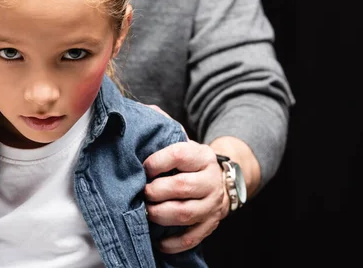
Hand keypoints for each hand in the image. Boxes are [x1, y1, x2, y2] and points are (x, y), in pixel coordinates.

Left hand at [143, 138, 227, 253]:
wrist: (221, 180)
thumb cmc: (190, 162)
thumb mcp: (183, 142)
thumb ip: (163, 131)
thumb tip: (143, 118)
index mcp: (203, 156)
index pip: (179, 156)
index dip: (155, 163)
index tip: (143, 169)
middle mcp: (211, 180)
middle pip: (182, 187)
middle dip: (155, 191)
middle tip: (142, 192)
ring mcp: (212, 205)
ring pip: (185, 214)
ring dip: (159, 214)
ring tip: (145, 211)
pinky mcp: (210, 225)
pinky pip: (190, 238)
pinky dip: (171, 243)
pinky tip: (156, 239)